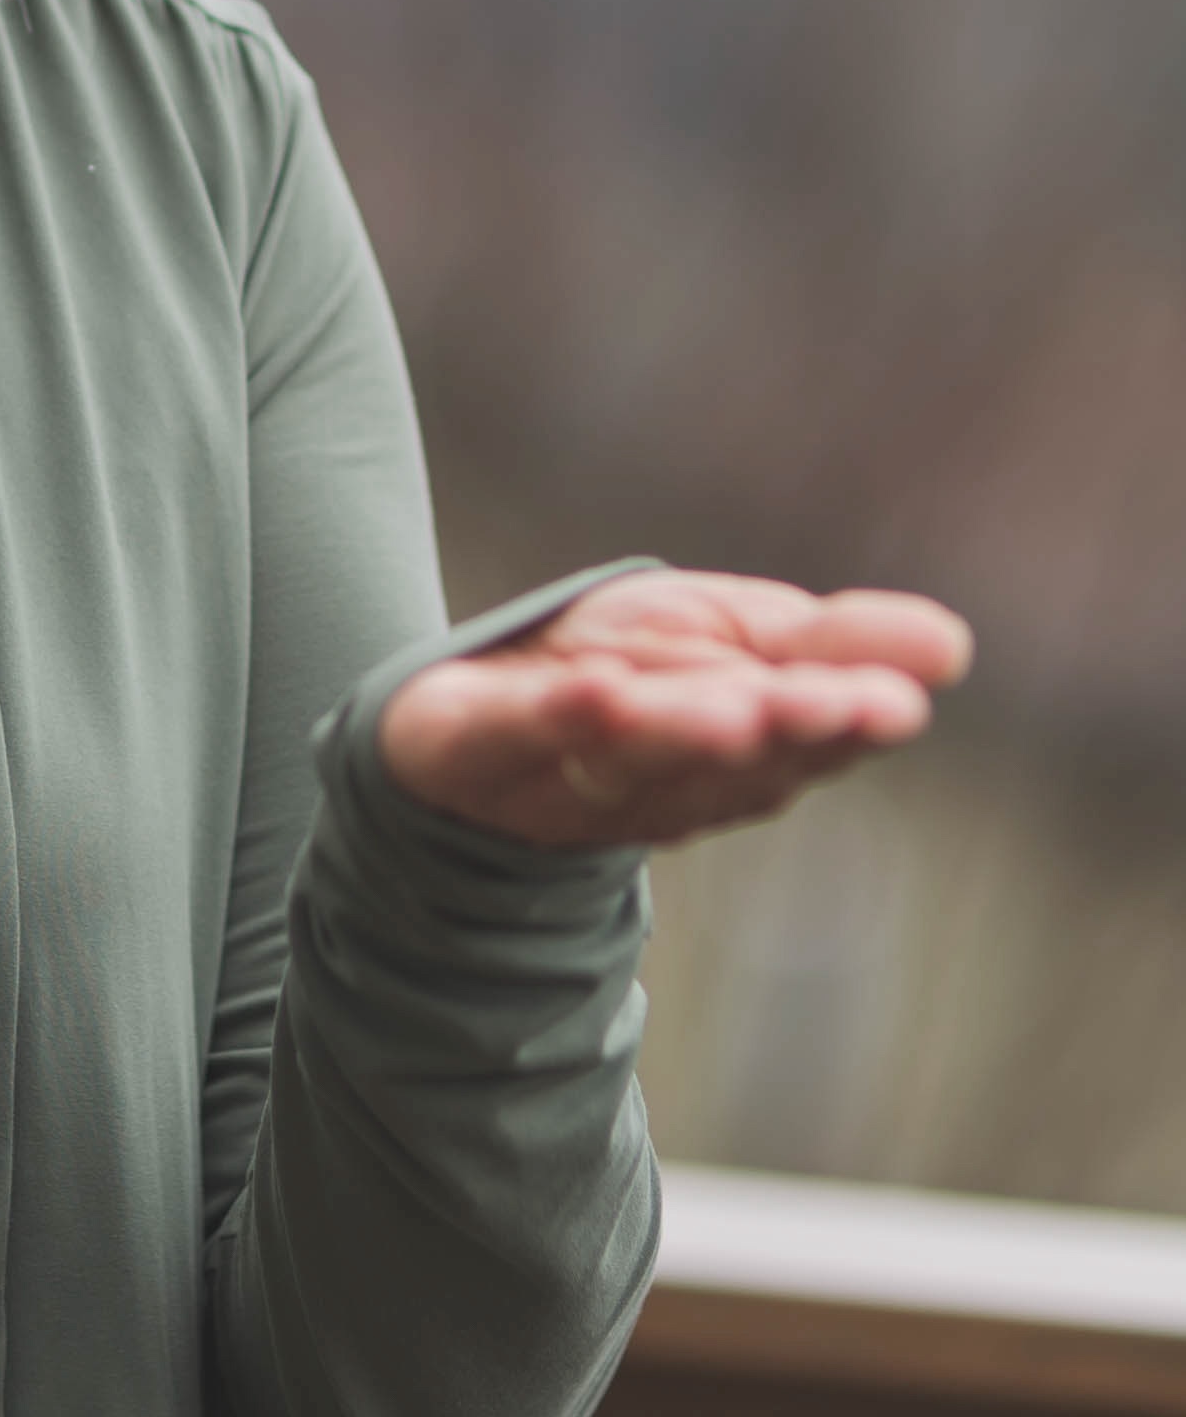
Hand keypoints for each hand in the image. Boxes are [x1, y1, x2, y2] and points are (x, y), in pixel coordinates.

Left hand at [376, 568, 975, 848]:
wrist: (466, 714)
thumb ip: (831, 648)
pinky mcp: (469, 748)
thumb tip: (949, 646)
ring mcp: (562, 770)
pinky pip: (514, 736)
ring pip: (625, 759)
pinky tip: (595, 691)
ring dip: (676, 733)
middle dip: (772, 733)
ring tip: (727, 704)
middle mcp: (661, 776)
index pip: (804, 740)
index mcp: (740, 752)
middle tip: (819, 706)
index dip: (842, 723)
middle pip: (722, 757)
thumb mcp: (736, 640)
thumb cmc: (628, 674)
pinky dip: (556, 719)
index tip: (890, 703)